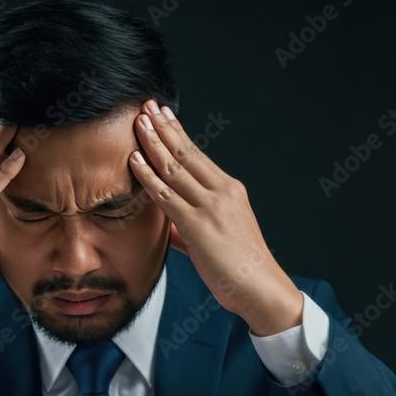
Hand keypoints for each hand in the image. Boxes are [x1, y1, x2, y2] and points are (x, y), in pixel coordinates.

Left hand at [128, 100, 302, 335]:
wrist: (260, 288)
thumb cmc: (239, 269)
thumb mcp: (214, 240)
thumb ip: (188, 230)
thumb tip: (168, 228)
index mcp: (229, 190)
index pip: (197, 155)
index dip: (177, 132)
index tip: (162, 114)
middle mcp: (222, 191)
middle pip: (185, 153)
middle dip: (163, 127)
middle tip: (146, 106)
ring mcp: (211, 206)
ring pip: (175, 168)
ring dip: (153, 143)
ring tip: (138, 121)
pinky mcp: (199, 225)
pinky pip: (167, 196)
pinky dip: (148, 176)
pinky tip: (134, 160)